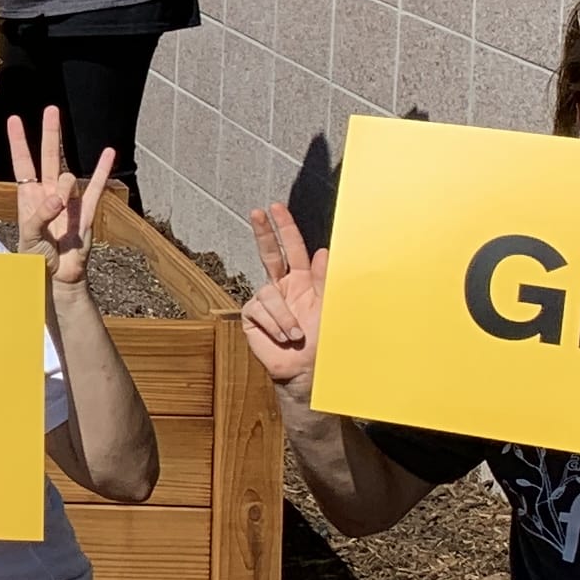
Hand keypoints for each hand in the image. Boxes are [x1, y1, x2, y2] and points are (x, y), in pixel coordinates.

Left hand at [8, 109, 115, 290]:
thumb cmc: (36, 258)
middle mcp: (48, 194)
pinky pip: (96, 189)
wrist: (58, 278)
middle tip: (52, 109)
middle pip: (49, 157)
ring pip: (69, 179)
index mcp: (29, 198)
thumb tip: (59, 197)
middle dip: (50, 134)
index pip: (22, 164)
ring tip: (61, 210)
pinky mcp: (86, 212)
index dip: (18, 142)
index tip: (14, 120)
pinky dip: (102, 171)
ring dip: (66, 191)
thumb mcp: (29, 237)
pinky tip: (109, 153)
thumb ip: (40, 215)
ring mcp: (69, 201)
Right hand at [242, 206, 326, 404]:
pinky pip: (260, 310)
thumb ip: (323, 281)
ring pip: (268, 293)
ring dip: (285, 316)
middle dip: (263, 232)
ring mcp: (265, 301)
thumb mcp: (327, 308)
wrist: (305, 371)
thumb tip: (322, 252)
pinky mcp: (253, 317)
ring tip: (297, 335)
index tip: (275, 207)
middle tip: (257, 212)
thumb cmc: (321, 342)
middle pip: (268, 254)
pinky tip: (283, 337)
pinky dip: (275, 325)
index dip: (284, 228)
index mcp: (301, 281)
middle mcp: (281, 287)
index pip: (292, 250)